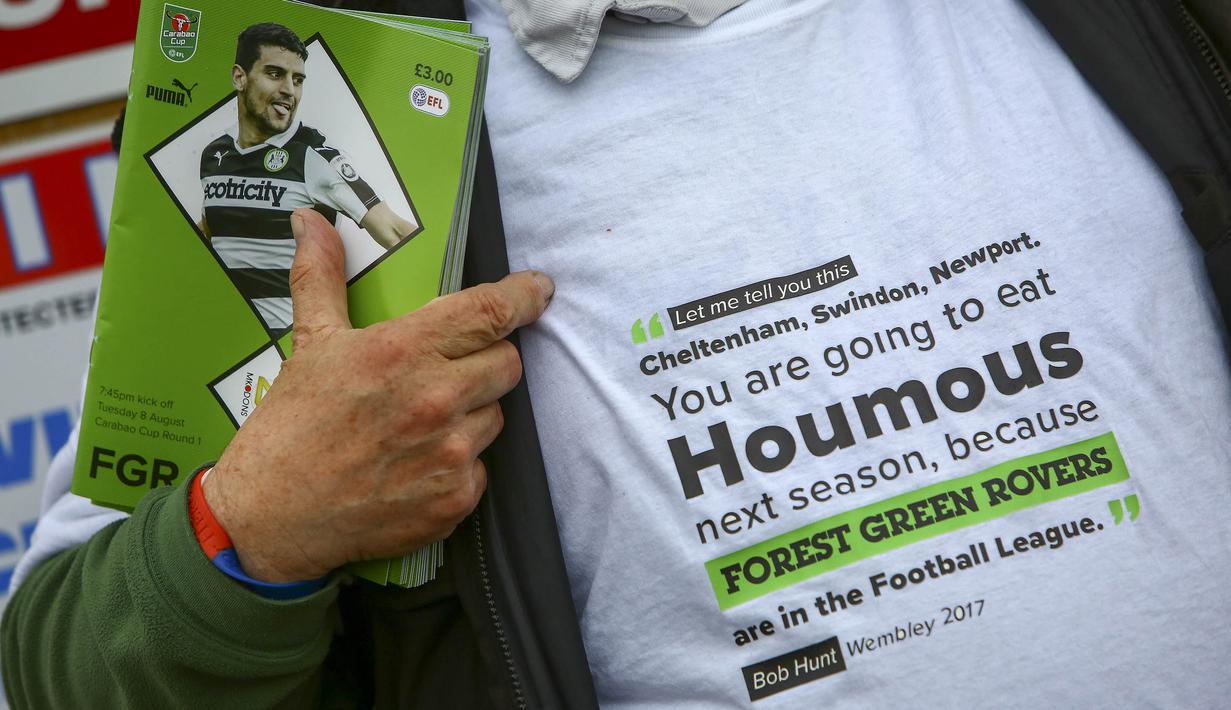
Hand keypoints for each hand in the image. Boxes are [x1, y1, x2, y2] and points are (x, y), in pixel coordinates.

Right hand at [204, 209, 552, 582]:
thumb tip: (311, 221)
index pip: (492, 311)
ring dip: (472, 413)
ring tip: (420, 422)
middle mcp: (435, 400)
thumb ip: (322, 276)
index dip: (525, 296)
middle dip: (485, 360)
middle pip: (507, 363)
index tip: (538, 290)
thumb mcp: (310, 343)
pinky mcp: (455, 500)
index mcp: (403, 352)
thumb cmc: (290, 429)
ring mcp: (449, 454)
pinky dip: (459, 463)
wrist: (271, 517)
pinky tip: (417, 463)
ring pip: (496, 415)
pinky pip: (483, 466)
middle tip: (446, 372)